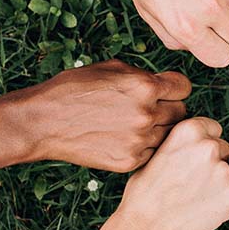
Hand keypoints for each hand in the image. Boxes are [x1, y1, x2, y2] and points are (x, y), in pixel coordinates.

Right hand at [15, 60, 190, 171]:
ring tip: (136, 125)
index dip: (175, 88)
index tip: (167, 91)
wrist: (43, 122)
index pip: (184, 87)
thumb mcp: (111, 68)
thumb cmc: (74, 89)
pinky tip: (127, 139)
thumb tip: (165, 84)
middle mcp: (146, 114)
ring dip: (159, 130)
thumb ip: (144, 76)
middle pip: (181, 113)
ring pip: (169, 135)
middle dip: (170, 109)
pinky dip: (145, 147)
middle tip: (152, 109)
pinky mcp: (129, 161)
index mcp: (144, 86)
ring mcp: (139, 140)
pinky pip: (152, 153)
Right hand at [116, 116, 228, 229]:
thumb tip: (200, 140)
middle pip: (224, 149)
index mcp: (189, 130)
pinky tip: (202, 208)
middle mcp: (209, 146)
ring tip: (195, 196)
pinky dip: (223, 200)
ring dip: (220, 181)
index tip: (193, 159)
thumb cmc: (146, 191)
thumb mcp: (157, 153)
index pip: (213, 129)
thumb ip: (184, 143)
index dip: (204, 144)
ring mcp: (223, 171)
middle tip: (193, 182)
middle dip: (214, 162)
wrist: (146, 227)